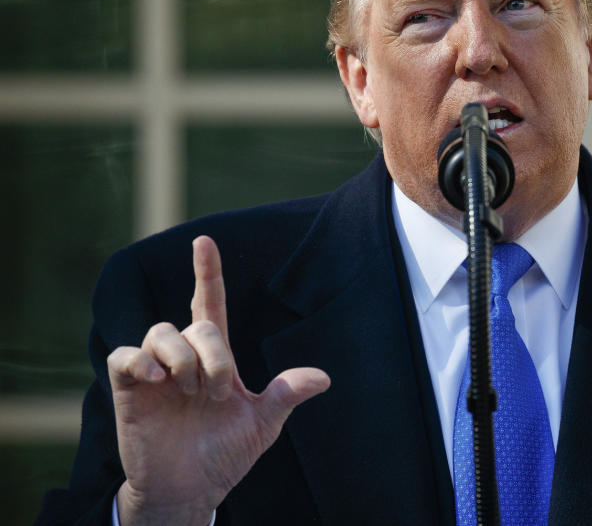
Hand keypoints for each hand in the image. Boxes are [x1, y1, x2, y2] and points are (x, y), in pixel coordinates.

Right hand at [107, 236, 330, 525]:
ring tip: (191, 391)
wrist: (192, 490)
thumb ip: (286, 395)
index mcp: (216, 357)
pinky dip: (140, 360)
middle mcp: (185, 356)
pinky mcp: (129, 389)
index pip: (210, 303)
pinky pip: (125, 355)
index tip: (205, 241)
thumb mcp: (262, 424)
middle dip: (214, 355)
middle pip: (197, 324)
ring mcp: (156, 371)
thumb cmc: (226, 453)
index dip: (208, 273)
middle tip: (218, 393)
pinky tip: (157, 379)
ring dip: (182, 358)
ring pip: (161, 331)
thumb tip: (324, 378)